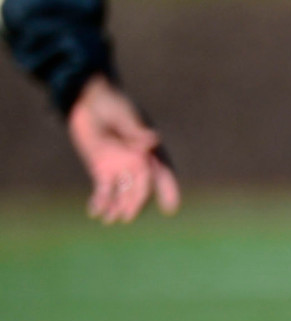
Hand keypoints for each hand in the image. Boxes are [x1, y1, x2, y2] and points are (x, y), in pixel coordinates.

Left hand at [66, 75, 179, 224]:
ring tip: (110, 219)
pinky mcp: (102, 170)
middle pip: (142, 187)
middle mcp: (138, 161)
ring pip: (124, 192)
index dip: (168, 189)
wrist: (89, 101)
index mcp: (148, 148)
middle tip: (127, 216)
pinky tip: (95, 212)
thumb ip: (136, 129)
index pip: (163, 172)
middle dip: (136, 202)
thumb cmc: (111, 103)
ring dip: (119, 206)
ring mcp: (121, 167)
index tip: (170, 208)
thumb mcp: (124, 114)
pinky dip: (101, 201)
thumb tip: (153, 140)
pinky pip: (104, 190)